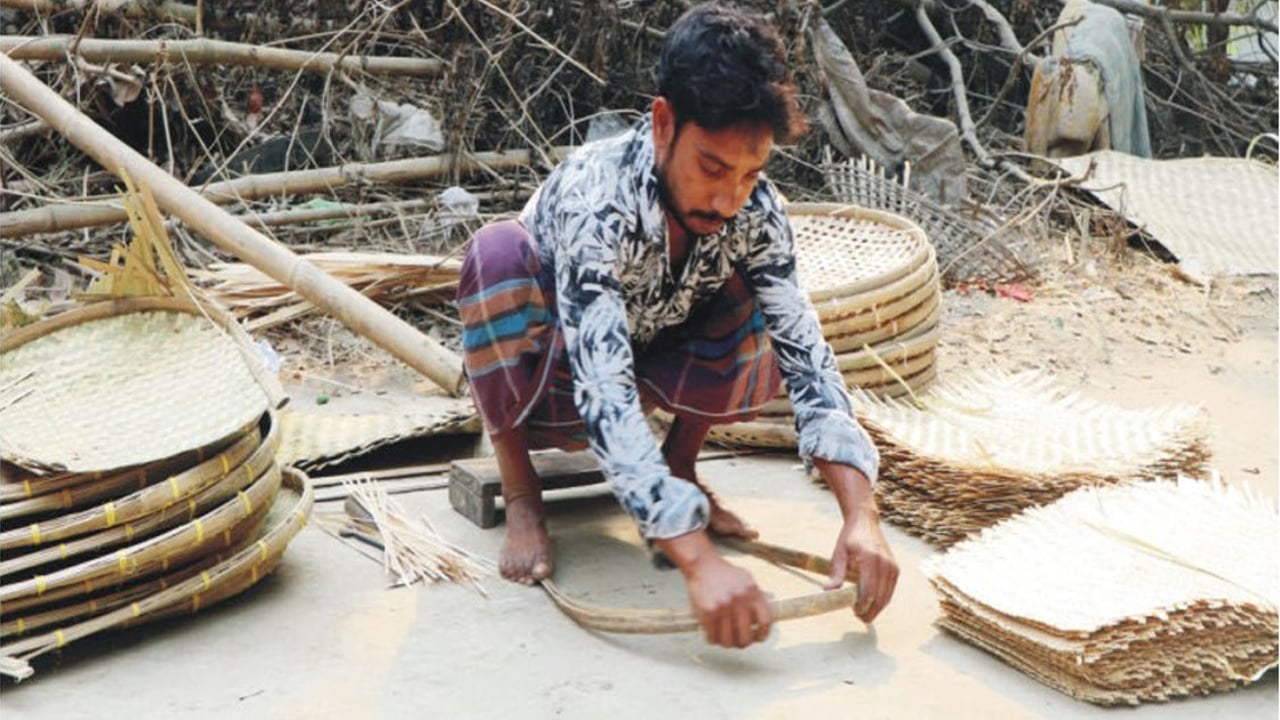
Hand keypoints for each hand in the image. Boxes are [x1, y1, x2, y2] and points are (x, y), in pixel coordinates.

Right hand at [655, 530, 772, 647]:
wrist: (702, 565)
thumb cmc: (724, 573)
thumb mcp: (747, 580)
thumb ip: (757, 598)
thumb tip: (763, 618)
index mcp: (752, 593)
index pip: (765, 621)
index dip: (763, 634)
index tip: (759, 637)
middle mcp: (739, 601)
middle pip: (746, 636)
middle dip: (743, 643)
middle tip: (740, 641)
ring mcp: (723, 608)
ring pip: (728, 640)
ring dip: (727, 644)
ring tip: (725, 640)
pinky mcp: (707, 612)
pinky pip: (713, 636)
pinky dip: (713, 639)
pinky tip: (713, 635)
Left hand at [813, 460, 898, 623]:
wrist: (865, 522)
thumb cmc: (849, 538)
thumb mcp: (838, 554)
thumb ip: (836, 574)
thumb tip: (827, 591)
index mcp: (870, 559)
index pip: (869, 591)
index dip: (862, 606)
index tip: (854, 612)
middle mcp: (885, 563)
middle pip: (880, 597)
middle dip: (870, 610)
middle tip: (859, 617)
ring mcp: (892, 566)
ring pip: (887, 596)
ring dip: (877, 607)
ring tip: (863, 611)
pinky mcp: (896, 568)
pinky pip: (891, 590)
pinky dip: (882, 599)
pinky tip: (871, 602)